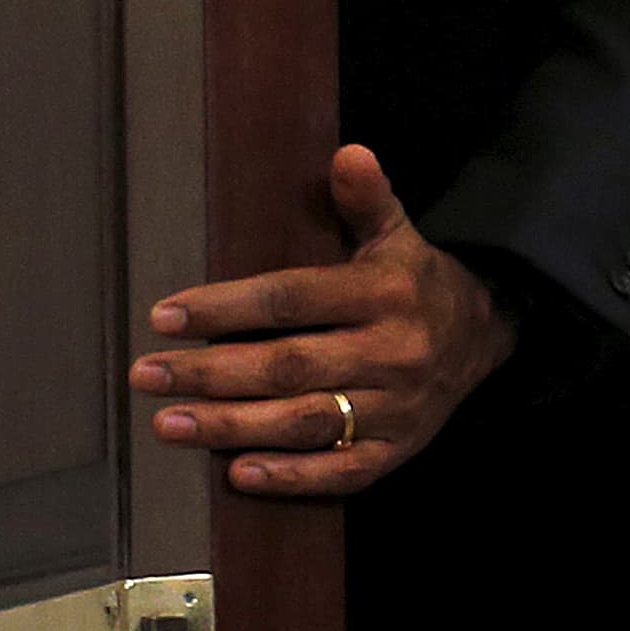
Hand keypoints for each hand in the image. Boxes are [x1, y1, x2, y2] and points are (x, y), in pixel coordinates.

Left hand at [130, 145, 516, 495]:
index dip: (226, 308)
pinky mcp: (395, 451)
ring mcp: (395, 408)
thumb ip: (366, 198)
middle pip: (288, 367)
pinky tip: (237, 473)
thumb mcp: (397, 231)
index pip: (291, 300)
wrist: (482, 339)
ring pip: (306, 421)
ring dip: (233, 427)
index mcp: (384, 293)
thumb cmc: (414, 281)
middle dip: (210, 373)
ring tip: (169, 424)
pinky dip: (291, 477)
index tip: (165, 316)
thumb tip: (348, 153)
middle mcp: (391, 352)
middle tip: (146, 375)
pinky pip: (341, 471)